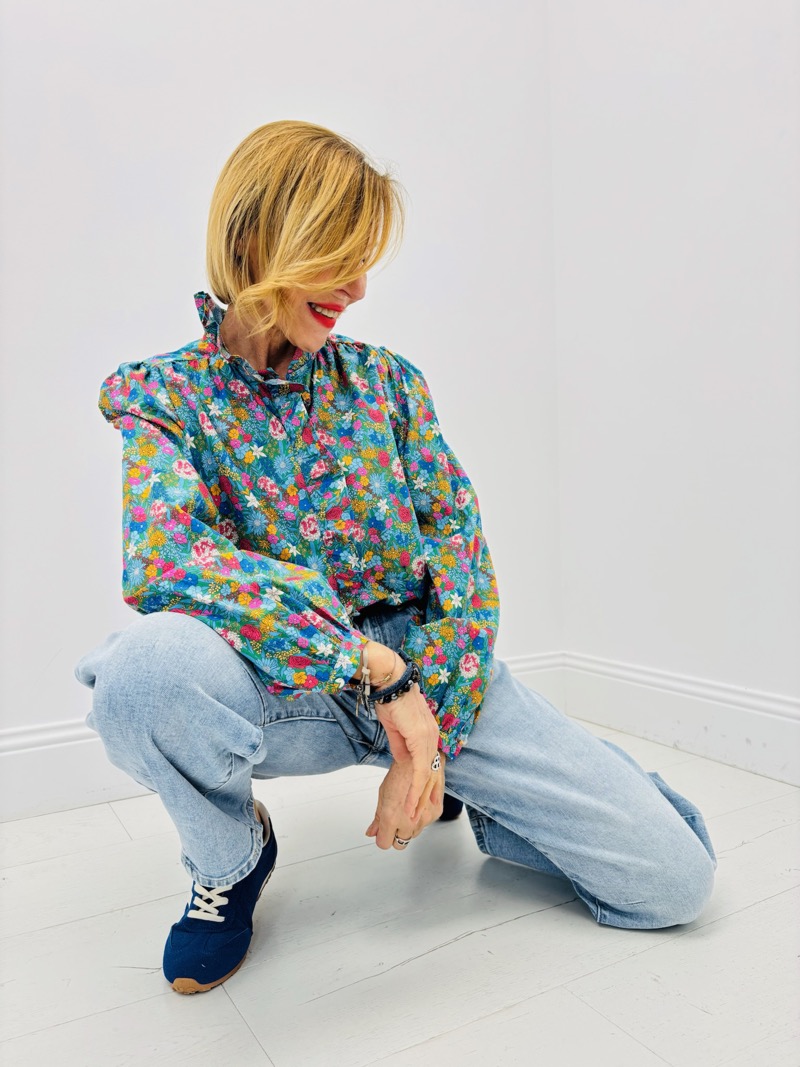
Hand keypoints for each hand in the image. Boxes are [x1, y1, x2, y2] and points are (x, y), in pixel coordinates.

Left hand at [365, 760, 444, 849]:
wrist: (420, 760)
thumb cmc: (400, 773)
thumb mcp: (383, 795)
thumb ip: (377, 818)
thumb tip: (371, 833)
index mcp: (391, 817)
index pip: (384, 844)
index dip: (382, 837)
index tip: (383, 831)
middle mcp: (409, 822)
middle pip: (400, 843)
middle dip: (396, 833)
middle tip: (395, 817)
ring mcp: (425, 819)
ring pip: (413, 834)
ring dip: (409, 826)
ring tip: (407, 807)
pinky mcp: (436, 813)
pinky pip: (426, 824)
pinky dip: (421, 817)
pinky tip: (417, 803)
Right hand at [374, 682, 439, 818]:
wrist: (389, 681)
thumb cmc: (390, 699)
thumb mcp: (396, 728)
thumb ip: (401, 745)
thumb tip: (404, 760)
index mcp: (428, 732)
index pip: (429, 763)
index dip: (426, 783)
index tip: (423, 800)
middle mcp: (432, 735)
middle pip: (431, 772)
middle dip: (425, 796)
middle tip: (421, 815)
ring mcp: (428, 737)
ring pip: (426, 775)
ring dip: (418, 797)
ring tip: (412, 815)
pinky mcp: (420, 738)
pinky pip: (419, 770)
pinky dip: (415, 788)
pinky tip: (411, 802)